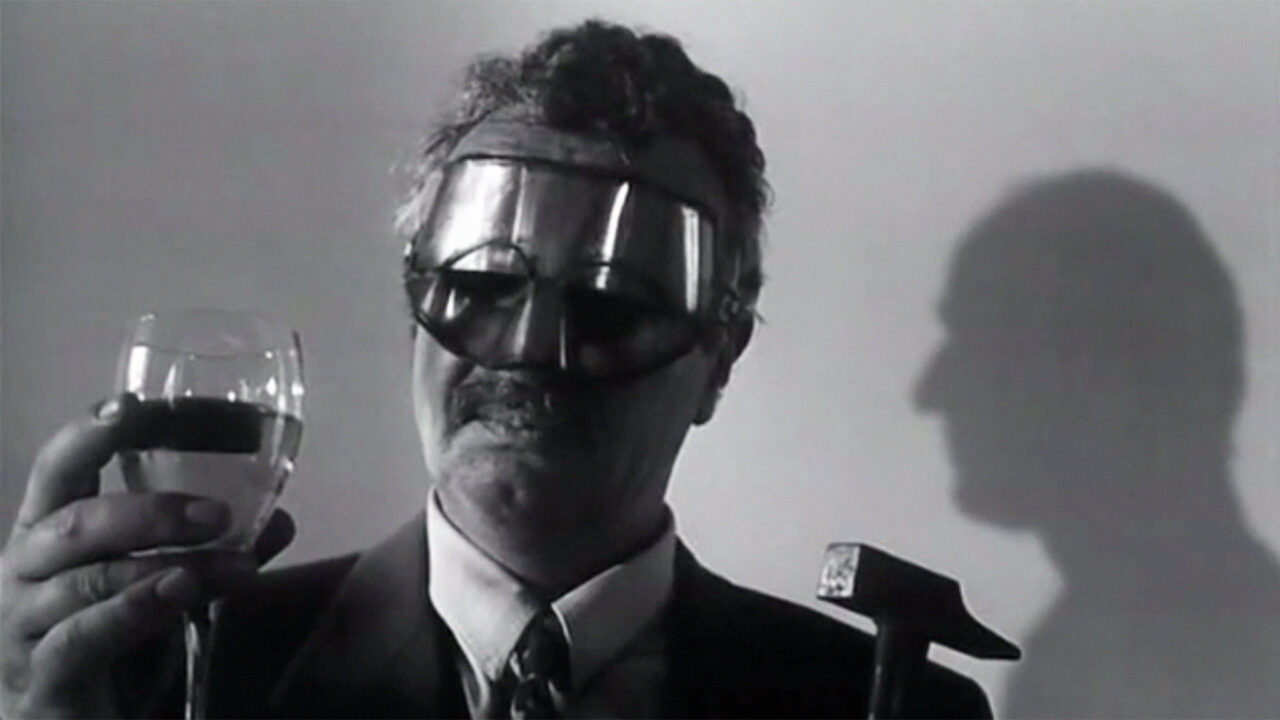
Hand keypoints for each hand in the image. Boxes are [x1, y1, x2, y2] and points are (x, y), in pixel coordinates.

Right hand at [0, 394, 295, 717]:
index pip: (57, 469)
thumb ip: (213, 553)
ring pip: (92, 578)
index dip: (89, 433)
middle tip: (221, 514)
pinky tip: (179, 591)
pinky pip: (85, 634)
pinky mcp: (41, 676)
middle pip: (76, 521)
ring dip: (173, 566)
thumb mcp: (162, 590)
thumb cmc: (108, 648)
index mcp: (46, 537)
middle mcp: (23, 572)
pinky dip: (137, 608)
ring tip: (239, 566)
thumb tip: (279, 520)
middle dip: (153, 511)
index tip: (133, 405)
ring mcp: (22, 626)